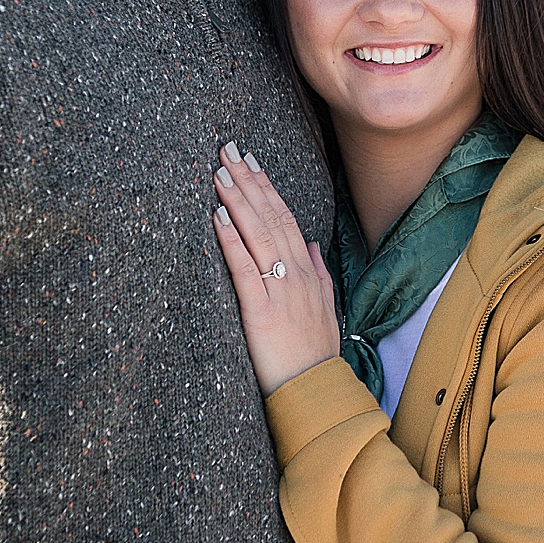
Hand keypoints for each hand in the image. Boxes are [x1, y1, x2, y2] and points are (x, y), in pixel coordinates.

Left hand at [211, 142, 341, 396]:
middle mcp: (296, 275)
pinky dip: (231, 240)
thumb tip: (310, 244)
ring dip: (238, 200)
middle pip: (270, 217)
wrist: (316, 392)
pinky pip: (244, 269)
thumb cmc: (315, 356)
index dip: (267, 188)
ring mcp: (280, 291)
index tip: (251, 163)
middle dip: (249, 181)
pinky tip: (218, 216)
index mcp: (308, 273)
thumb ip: (320, 275)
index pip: (286, 219)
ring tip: (219, 173)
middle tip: (227, 151)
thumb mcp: (325, 311)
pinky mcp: (261, 311)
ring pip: (258, 235)